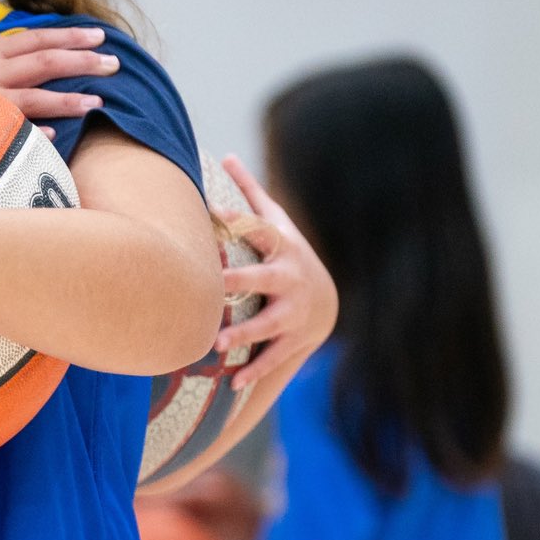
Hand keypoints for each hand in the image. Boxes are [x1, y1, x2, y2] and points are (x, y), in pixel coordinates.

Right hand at [0, 26, 114, 120]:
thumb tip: (2, 46)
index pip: (37, 37)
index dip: (69, 35)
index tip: (97, 34)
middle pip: (47, 60)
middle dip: (83, 60)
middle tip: (113, 64)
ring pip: (36, 93)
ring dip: (69, 98)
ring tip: (96, 102)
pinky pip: (8, 124)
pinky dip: (31, 129)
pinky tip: (53, 136)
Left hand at [210, 154, 336, 389]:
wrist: (324, 303)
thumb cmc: (287, 256)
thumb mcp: (277, 224)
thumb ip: (250, 195)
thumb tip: (227, 156)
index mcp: (281, 248)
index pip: (259, 231)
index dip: (239, 220)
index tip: (214, 212)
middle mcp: (289, 279)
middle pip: (263, 279)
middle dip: (240, 282)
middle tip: (214, 284)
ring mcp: (293, 311)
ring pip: (268, 324)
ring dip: (244, 334)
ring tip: (218, 344)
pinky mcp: (293, 339)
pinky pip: (273, 357)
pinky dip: (254, 370)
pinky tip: (232, 383)